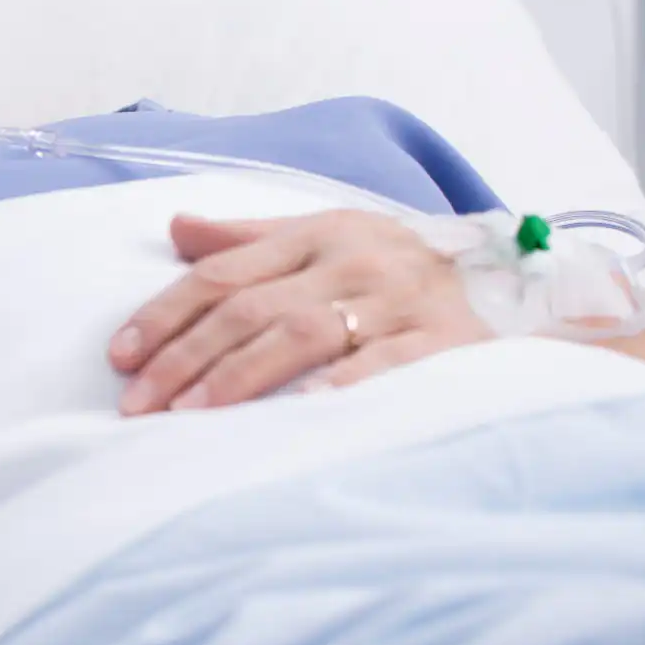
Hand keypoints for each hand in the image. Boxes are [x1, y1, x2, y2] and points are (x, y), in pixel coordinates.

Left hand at [112, 210, 491, 414]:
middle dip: (185, 357)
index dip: (165, 314)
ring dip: (238, 376)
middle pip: (249, 308)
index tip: (120, 355)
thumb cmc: (403, 265)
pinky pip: (382, 365)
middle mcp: (352, 261)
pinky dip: (337, 386)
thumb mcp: (330, 235)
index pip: (221, 272)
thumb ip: (250, 240)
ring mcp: (398, 301)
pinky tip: (294, 411)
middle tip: (137, 403)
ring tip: (189, 415)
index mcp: (317, 233)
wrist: (524, 285)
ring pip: (302, 334)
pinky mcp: (443, 342)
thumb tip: (177, 229)